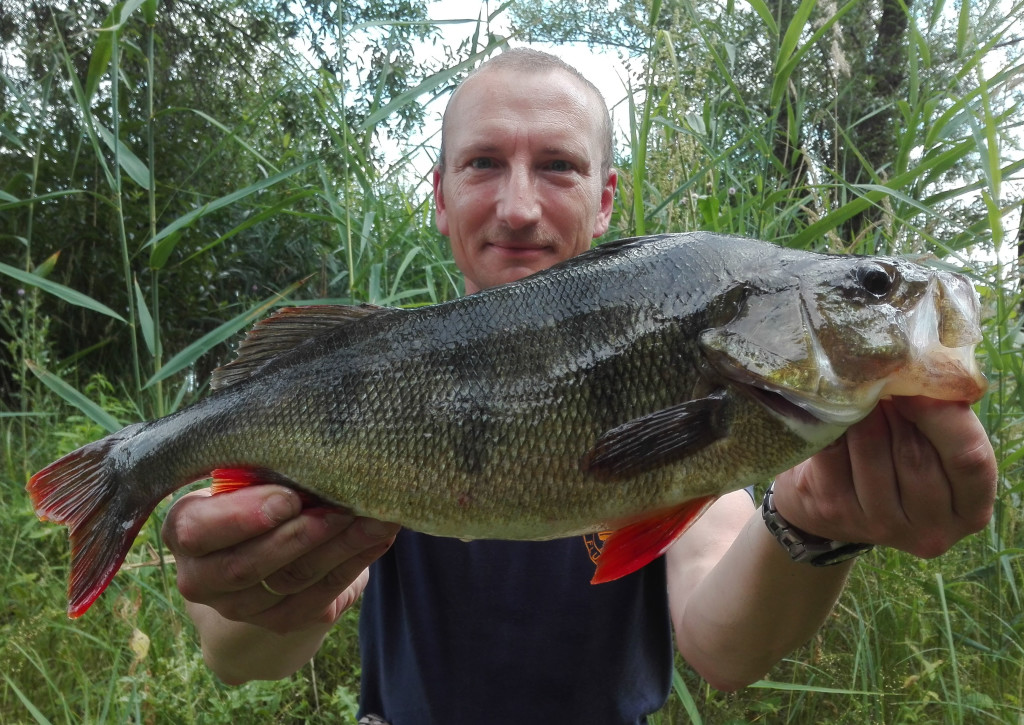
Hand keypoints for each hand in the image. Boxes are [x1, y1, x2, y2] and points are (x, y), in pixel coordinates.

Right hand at [161, 485, 398, 633]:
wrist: (262, 553)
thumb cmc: (254, 494)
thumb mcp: (245, 477)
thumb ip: (260, 470)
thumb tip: (311, 449)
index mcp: (183, 531)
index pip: (199, 531)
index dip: (245, 517)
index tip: (289, 498)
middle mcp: (202, 578)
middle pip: (248, 565)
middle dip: (301, 535)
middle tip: (342, 508)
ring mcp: (241, 607)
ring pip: (292, 580)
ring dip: (340, 546)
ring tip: (375, 517)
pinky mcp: (282, 620)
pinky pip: (321, 594)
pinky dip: (354, 562)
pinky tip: (378, 537)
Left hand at [772, 397, 995, 558]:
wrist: (829, 500)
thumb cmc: (894, 459)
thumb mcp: (932, 445)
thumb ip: (941, 419)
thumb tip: (924, 370)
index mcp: (970, 510)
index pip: (970, 459)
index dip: (944, 416)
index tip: (920, 384)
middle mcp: (931, 529)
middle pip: (915, 454)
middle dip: (897, 409)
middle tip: (883, 381)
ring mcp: (881, 526)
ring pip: (872, 448)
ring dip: (863, 412)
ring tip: (859, 393)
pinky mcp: (835, 511)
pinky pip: (833, 451)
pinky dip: (833, 424)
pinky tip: (833, 413)